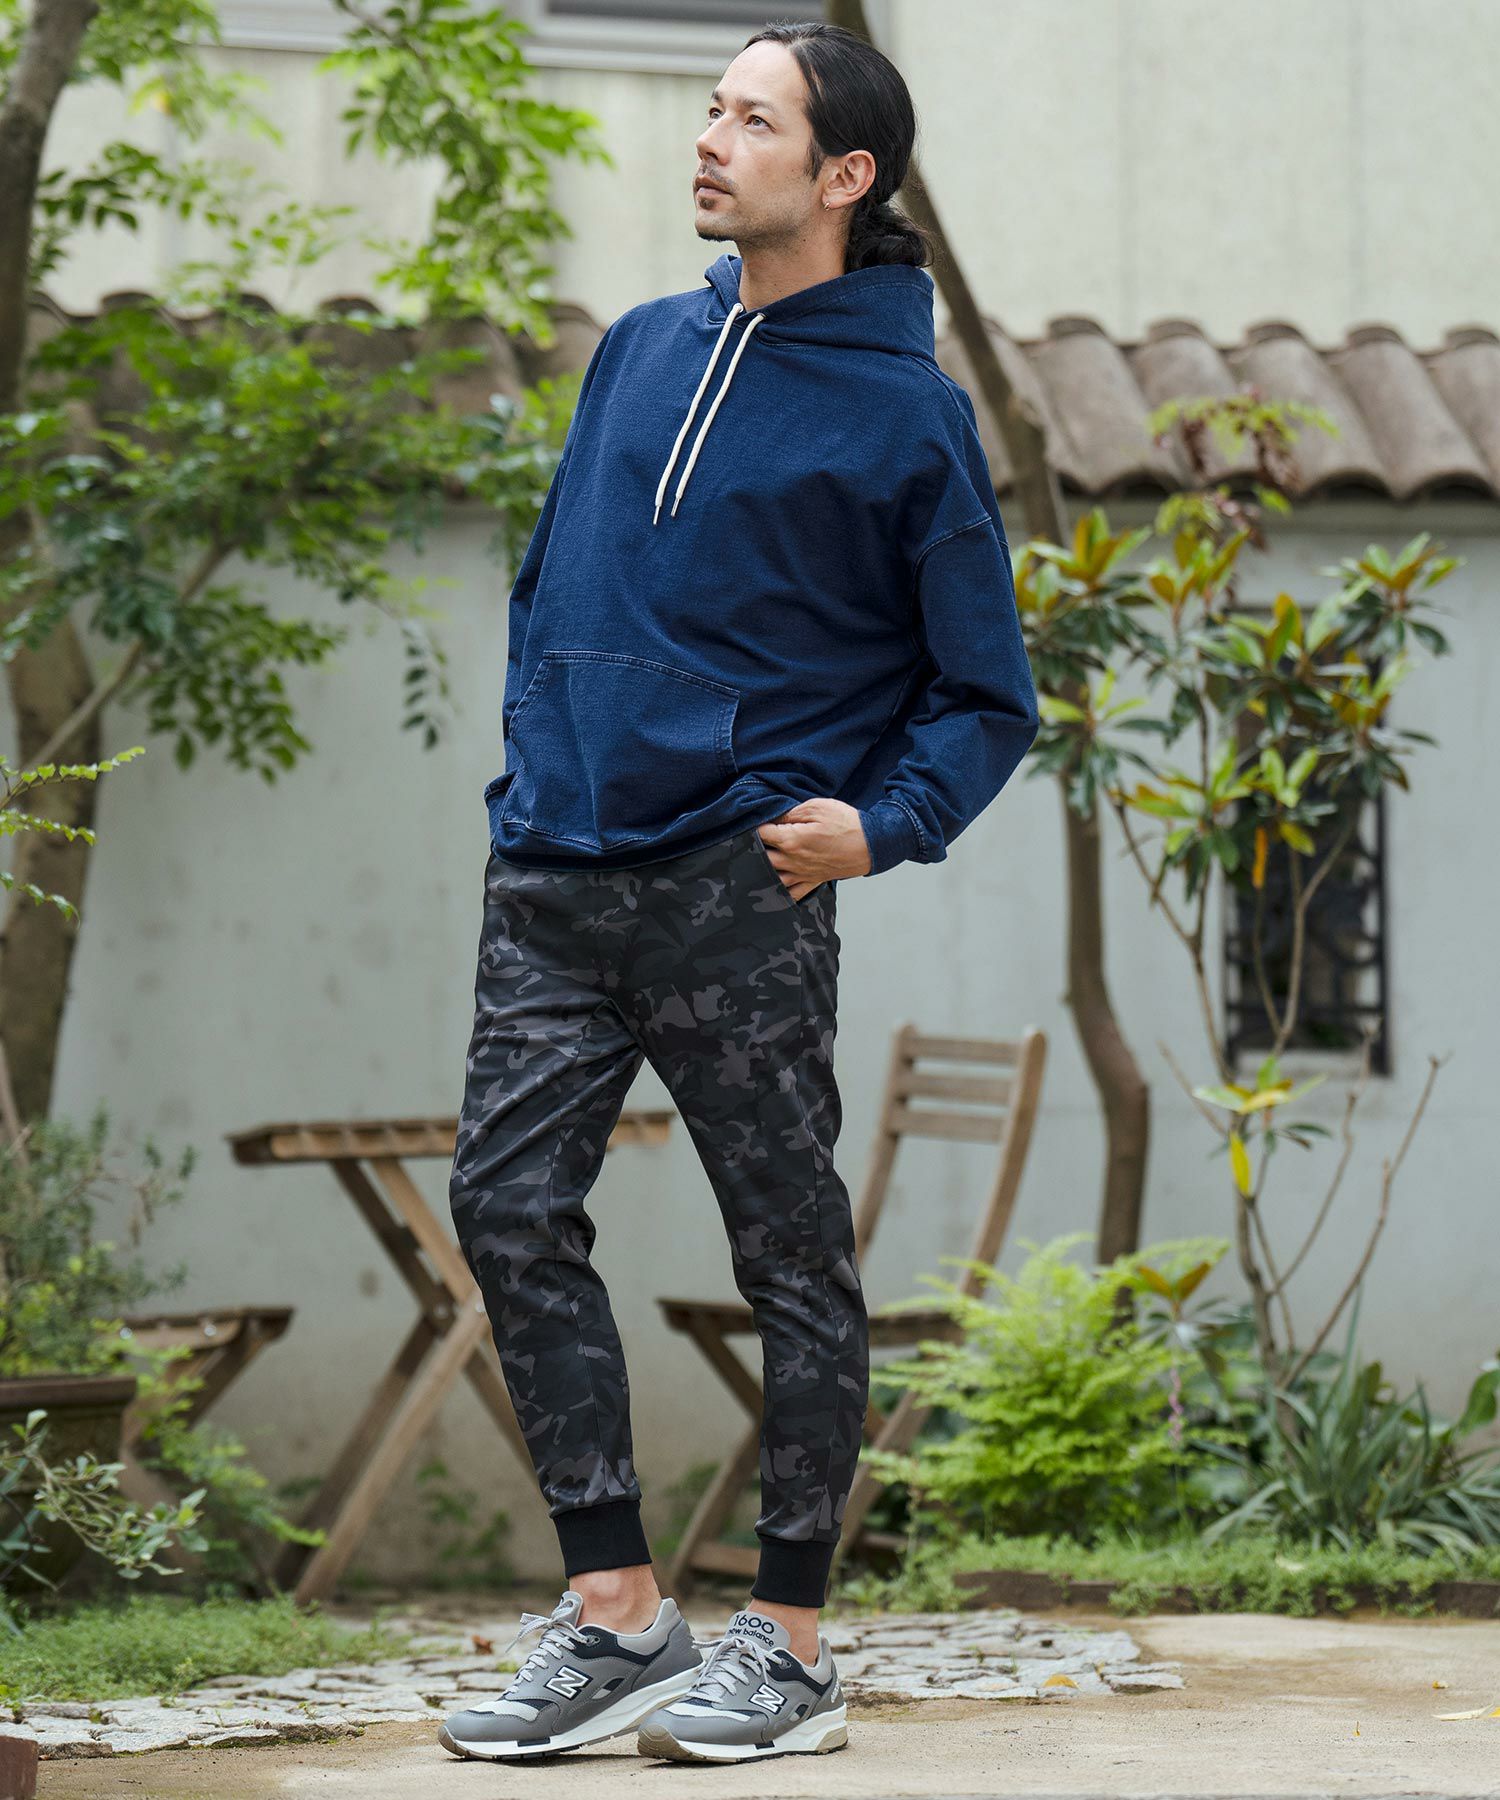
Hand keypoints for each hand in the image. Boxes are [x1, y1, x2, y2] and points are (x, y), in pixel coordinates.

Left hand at [756, 798, 871, 898]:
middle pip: (760, 858)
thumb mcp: (818, 807)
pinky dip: (779, 893)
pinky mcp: (812, 881)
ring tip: (761, 861)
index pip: (760, 834)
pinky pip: (791, 895)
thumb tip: (774, 817)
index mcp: (792, 840)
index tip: (758, 820)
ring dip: (763, 871)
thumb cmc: (847, 824)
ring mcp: (802, 874)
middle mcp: (793, 861)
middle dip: (754, 848)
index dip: (756, 825)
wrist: (871, 845)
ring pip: (771, 879)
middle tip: (756, 839)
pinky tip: (773, 887)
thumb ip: (792, 812)